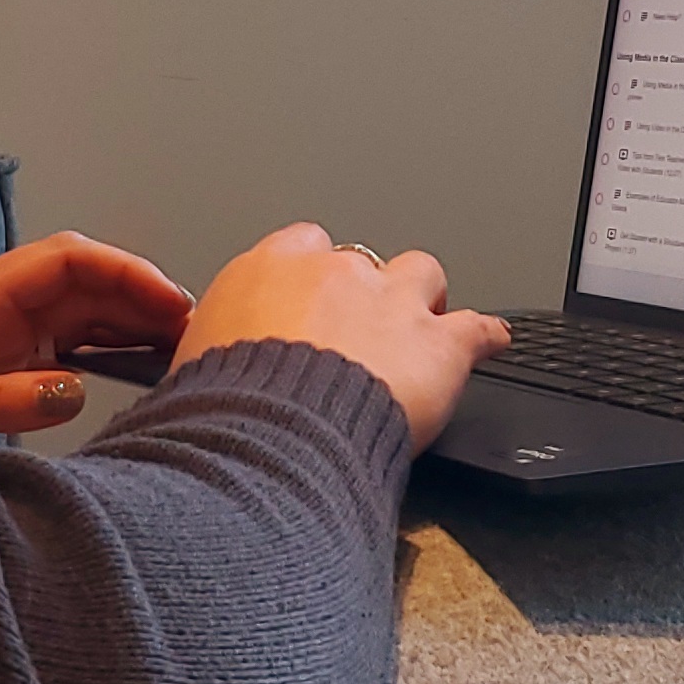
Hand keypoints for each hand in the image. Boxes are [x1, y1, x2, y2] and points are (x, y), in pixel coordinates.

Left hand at [0, 232, 195, 433]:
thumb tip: (75, 389)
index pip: (66, 262)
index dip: (126, 273)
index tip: (175, 303)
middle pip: (84, 284)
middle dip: (143, 300)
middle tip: (200, 337)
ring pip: (77, 314)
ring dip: (127, 327)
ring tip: (182, 356)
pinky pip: (59, 349)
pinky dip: (101, 355)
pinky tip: (131, 379)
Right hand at [170, 224, 509, 450]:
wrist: (270, 435)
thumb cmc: (223, 408)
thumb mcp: (191, 369)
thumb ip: (210, 352)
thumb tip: (196, 377)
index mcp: (268, 269)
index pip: (298, 247)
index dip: (309, 277)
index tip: (307, 301)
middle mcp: (333, 272)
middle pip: (360, 260)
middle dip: (362, 290)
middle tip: (357, 327)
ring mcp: (390, 302)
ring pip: (421, 273)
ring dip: (422, 298)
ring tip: (422, 323)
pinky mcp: (437, 344)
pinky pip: (477, 329)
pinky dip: (486, 338)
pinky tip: (492, 342)